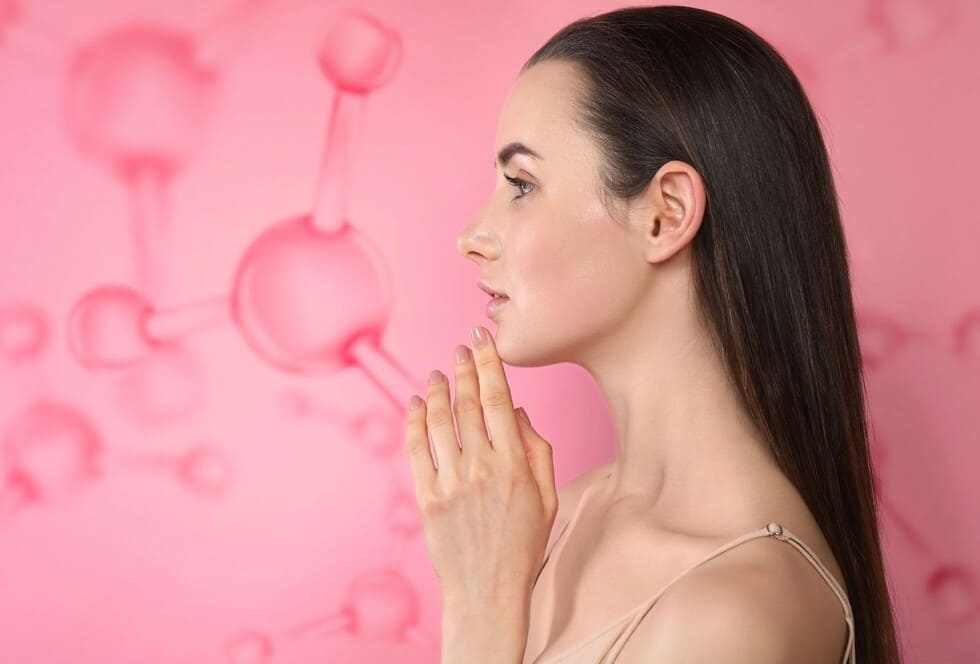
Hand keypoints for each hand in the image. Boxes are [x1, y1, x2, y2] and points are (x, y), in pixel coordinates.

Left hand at [404, 325, 558, 607]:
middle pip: (467, 403)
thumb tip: (515, 412)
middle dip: (463, 369)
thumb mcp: (548, 496)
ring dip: (438, 390)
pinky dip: (413, 421)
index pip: (497, 399)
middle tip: (460, 347)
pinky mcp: (426, 498)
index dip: (488, 363)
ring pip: (439, 421)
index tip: (481, 340)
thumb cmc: (523, 545)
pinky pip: (416, 450)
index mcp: (515, 464)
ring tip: (438, 372)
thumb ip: (537, 450)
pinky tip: (416, 403)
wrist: (488, 592)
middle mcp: (481, 467)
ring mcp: (450, 483)